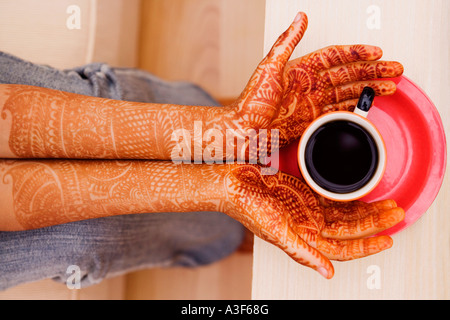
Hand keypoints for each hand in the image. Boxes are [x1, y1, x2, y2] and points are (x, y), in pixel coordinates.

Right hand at [223, 164, 404, 278]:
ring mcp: (308, 210)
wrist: (233, 183)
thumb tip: (327, 273)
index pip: (343, 249)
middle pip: (350, 230)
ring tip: (387, 204)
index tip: (388, 238)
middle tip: (396, 213)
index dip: (366, 246)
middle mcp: (309, 226)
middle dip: (374, 223)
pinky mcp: (304, 194)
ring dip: (366, 211)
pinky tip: (362, 195)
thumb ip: (301, 252)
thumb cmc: (247, 207)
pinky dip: (350, 199)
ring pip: (345, 215)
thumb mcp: (275, 231)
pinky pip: (334, 200)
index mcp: (304, 238)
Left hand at [231, 12, 403, 148]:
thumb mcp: (269, 67)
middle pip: (348, 73)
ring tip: (389, 86)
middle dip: (372, 71)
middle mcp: (311, 83)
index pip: (335, 56)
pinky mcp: (314, 119)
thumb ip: (287, 42)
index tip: (376, 51)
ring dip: (368, 88)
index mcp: (302, 68)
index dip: (356, 52)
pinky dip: (355, 106)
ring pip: (348, 91)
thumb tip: (299, 17)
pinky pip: (340, 110)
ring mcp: (314, 101)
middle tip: (394, 69)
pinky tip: (367, 103)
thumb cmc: (253, 101)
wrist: (247, 130)